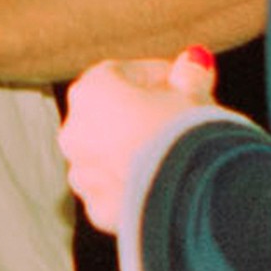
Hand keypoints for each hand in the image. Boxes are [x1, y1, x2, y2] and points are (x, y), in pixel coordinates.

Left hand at [58, 52, 218, 233]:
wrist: (191, 198)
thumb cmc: (189, 135)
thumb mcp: (196, 96)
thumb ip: (190, 76)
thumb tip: (194, 61)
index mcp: (91, 91)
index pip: (121, 72)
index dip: (156, 75)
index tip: (184, 83)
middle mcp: (74, 130)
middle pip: (111, 115)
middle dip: (143, 114)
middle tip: (183, 118)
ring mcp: (82, 173)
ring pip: (110, 155)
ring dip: (136, 152)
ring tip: (177, 154)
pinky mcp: (98, 209)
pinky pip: (116, 189)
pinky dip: (135, 186)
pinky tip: (165, 185)